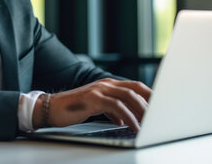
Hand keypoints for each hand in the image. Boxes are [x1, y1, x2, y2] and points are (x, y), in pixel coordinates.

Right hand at [32, 78, 150, 130]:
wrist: (50, 109)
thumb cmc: (72, 109)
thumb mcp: (96, 108)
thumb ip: (111, 110)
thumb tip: (124, 120)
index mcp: (108, 85)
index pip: (135, 86)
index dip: (150, 94)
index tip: (162, 106)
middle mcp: (105, 84)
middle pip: (135, 88)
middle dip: (150, 101)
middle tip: (161, 115)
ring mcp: (99, 90)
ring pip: (128, 96)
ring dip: (142, 110)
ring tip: (150, 124)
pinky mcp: (93, 99)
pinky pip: (116, 107)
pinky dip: (128, 117)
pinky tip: (133, 126)